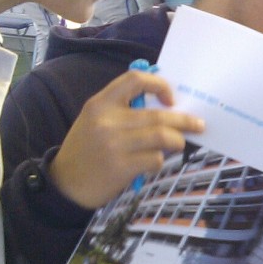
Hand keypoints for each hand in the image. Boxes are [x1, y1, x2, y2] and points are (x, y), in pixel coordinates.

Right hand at [49, 68, 204, 208]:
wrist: (64, 183)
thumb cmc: (87, 149)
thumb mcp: (95, 120)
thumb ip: (122, 110)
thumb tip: (165, 106)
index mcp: (100, 103)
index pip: (135, 80)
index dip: (159, 85)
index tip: (171, 99)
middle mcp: (107, 120)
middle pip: (158, 114)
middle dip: (184, 120)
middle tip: (198, 125)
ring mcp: (114, 144)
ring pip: (162, 136)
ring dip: (178, 141)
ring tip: (180, 144)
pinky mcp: (121, 167)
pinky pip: (155, 159)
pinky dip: (160, 160)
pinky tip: (154, 162)